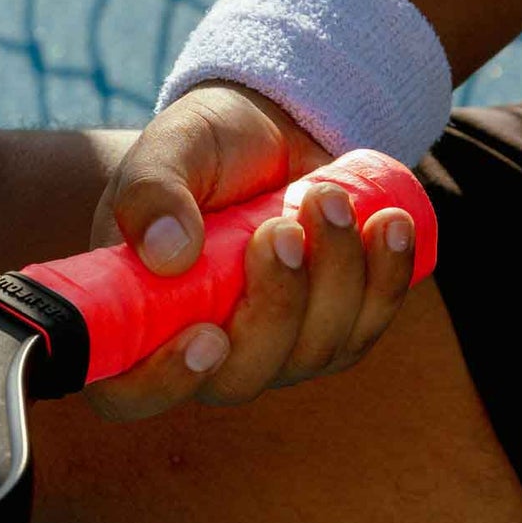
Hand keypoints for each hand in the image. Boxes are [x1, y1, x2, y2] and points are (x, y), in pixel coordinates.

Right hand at [85, 83, 421, 420]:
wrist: (270, 129)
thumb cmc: (203, 149)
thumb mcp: (166, 152)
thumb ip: (150, 194)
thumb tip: (168, 255)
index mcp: (141, 321)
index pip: (132, 393)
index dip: (165, 384)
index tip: (207, 336)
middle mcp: (205, 354)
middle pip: (242, 378)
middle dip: (276, 306)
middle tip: (285, 227)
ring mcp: (274, 350)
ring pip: (314, 351)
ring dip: (334, 275)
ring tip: (327, 197)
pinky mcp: (332, 329)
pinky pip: (367, 325)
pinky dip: (385, 277)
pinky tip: (390, 226)